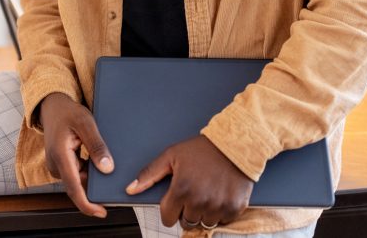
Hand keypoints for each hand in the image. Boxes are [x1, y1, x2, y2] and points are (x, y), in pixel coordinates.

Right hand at [39, 92, 114, 217]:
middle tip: (114, 185)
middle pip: (77, 185)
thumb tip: (107, 168)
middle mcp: (56, 164)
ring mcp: (57, 166)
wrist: (53, 107)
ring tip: (107, 169)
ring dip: (92, 178)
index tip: (101, 212)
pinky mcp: (61, 165)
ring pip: (78, 180)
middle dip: (95, 189)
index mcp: (60, 155)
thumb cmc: (68, 113)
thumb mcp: (86, 123)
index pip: (73, 187)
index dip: (87, 203)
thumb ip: (97, 146)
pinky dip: (88, 172)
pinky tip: (99, 165)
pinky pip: (76, 174)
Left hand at [126, 135, 252, 228]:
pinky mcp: (234, 207)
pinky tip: (219, 195)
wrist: (235, 143)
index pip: (167, 218)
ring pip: (203, 224)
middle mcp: (199, 200)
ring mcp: (218, 206)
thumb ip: (149, 174)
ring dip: (203, 213)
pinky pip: (222, 221)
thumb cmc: (202, 148)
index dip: (169, 209)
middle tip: (193, 193)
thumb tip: (130, 189)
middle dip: (186, 211)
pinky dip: (220, 212)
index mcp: (181, 189)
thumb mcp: (172, 155)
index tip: (175, 200)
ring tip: (207, 193)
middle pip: (185, 223)